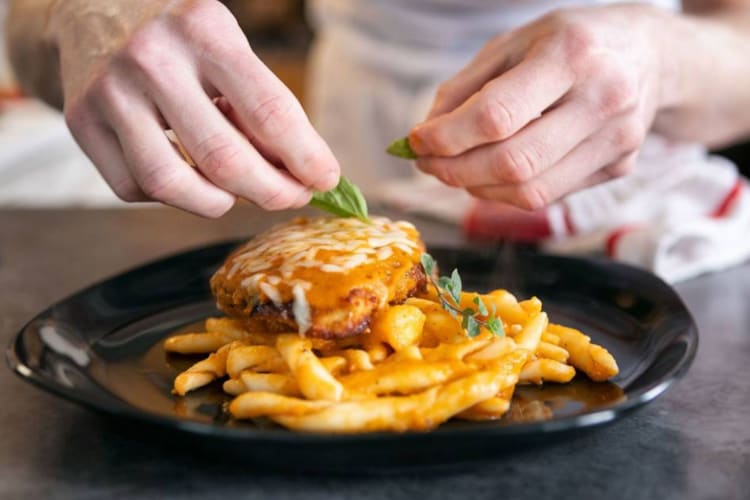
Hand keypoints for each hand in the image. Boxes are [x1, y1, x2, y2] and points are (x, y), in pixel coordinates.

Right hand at [53, 0, 338, 216]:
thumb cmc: (180, 37)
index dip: (305, 157)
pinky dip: (171, 196)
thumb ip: (260, 106)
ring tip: (237, 195)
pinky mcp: (82, 122)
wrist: (91, 8)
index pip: (269, 111)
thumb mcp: (228, 47)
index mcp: (204, 31)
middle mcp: (152, 59)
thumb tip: (300, 173)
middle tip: (291, 197)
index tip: (326, 181)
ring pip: (172, 184)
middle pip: (224, 159)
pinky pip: (135, 188)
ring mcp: (110, 92)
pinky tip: (186, 174)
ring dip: (218, 204)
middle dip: (271, 192)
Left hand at [409, 4, 665, 209]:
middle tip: (428, 164)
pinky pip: (549, 196)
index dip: (447, 137)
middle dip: (456, 171)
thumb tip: (424, 137)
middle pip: (514, 162)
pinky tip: (490, 175)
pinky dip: (507, 193)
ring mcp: (618, 139)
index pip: (497, 115)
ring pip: (531, 191)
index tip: (416, 141)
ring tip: (455, 170)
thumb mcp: (513, 43)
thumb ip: (464, 89)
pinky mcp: (621, 166)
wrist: (651, 54)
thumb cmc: (569, 43)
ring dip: (478, 189)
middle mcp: (603, 98)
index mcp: (572, 54)